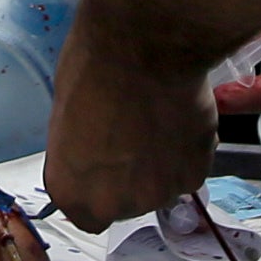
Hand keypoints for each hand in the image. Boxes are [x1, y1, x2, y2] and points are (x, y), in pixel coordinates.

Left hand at [41, 0, 218, 228]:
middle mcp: (113, 203)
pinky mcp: (193, 176)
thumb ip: (80, 152)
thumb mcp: (66, 116)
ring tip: (157, 126)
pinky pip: (187, 172)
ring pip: (158, 189)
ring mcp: (157, 193)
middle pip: (123, 203)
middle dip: (127, 178)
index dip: (94, 189)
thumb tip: (93, 152)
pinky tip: (177, 122)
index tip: (100, 167)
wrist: (145, 47)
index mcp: (71, 190)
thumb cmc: (95, 69)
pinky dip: (185, 154)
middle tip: (131, 138)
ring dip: (158, 167)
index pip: (83, 213)